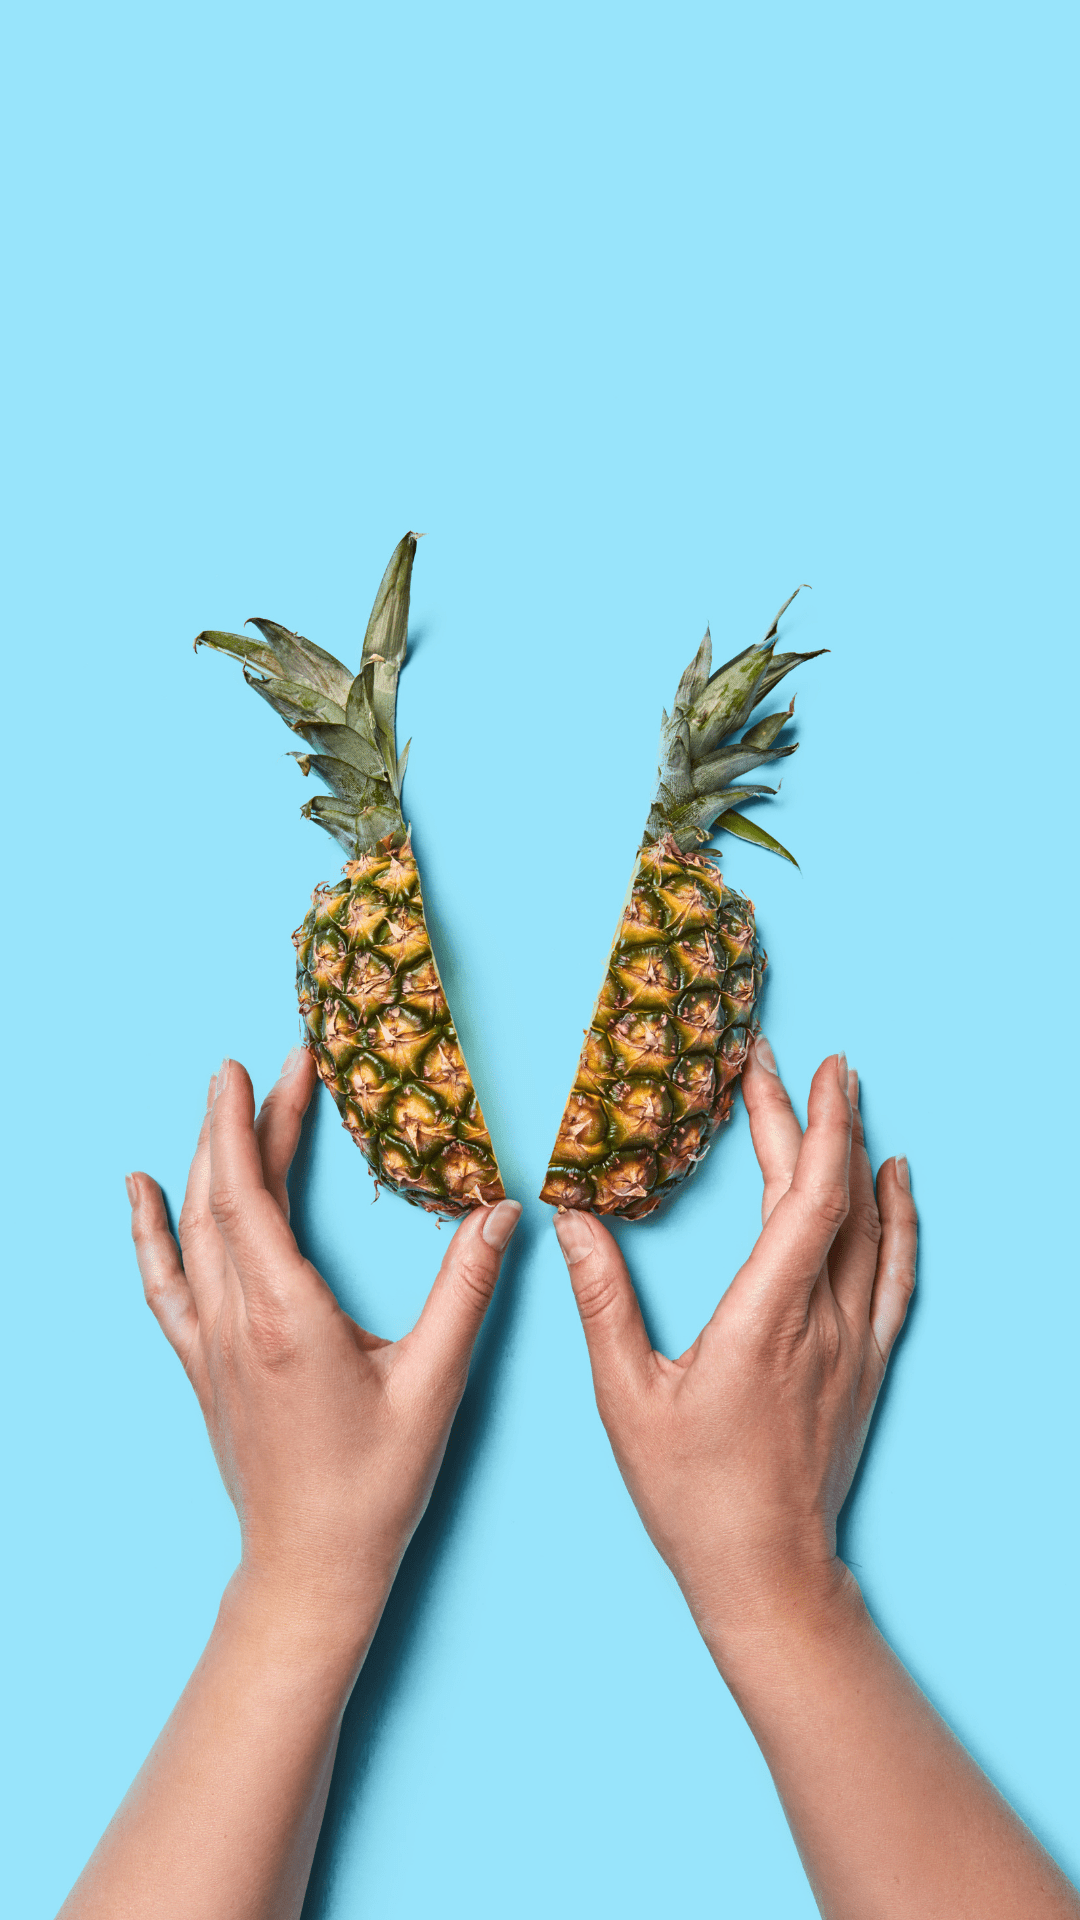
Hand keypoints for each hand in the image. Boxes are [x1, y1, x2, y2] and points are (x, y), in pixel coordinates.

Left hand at [128, 1048, 521, 1646]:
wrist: (310, 1567)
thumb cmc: (374, 1484)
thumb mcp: (434, 1384)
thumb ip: (467, 1292)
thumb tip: (502, 1214)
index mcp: (286, 1317)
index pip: (253, 1195)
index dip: (253, 1122)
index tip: (259, 1064)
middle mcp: (235, 1322)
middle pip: (222, 1198)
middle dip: (240, 1122)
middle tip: (266, 1065)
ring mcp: (210, 1345)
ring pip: (191, 1232)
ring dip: (205, 1160)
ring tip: (220, 1102)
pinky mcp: (204, 1367)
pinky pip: (164, 1282)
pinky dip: (148, 1231)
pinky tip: (139, 1192)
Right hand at [553, 1040, 916, 1652]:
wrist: (765, 1571)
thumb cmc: (690, 1493)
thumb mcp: (626, 1396)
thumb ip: (602, 1301)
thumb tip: (574, 1220)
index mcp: (764, 1320)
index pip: (802, 1195)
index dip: (798, 1120)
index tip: (783, 1064)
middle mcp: (822, 1321)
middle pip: (830, 1195)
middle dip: (810, 1116)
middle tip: (783, 1058)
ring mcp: (853, 1343)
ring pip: (870, 1227)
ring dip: (855, 1152)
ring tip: (842, 1091)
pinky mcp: (866, 1365)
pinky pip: (897, 1274)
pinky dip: (900, 1219)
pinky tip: (894, 1180)